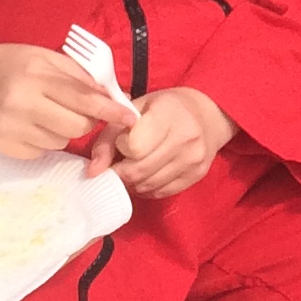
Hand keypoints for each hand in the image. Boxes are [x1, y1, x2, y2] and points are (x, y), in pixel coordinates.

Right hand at [0, 42, 135, 162]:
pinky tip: (30, 124)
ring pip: (61, 142)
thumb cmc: (12, 64)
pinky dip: (44, 141)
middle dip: (86, 121)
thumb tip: (113, 97)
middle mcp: (22, 103)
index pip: (83, 98)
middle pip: (76, 127)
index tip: (130, 118)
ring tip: (45, 112)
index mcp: (35, 75)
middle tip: (76, 109)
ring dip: (63, 130)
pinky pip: (41, 152)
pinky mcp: (3, 146)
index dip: (110, 110)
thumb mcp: (44, 57)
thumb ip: (78, 75)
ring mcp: (10, 128)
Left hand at [107, 86, 234, 199]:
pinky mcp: (197, 175)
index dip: (121, 148)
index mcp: (167, 114)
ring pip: (148, 185)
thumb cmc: (165, 107)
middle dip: (122, 171)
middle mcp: (185, 138)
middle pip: (139, 171)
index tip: (123, 141)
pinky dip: (148, 188)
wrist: (208, 113)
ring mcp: (193, 159)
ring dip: (134, 181)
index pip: (134, 147)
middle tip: (119, 163)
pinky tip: (148, 174)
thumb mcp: (134, 110)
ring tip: (134, 166)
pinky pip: (162, 192)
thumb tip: (93, 172)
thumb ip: (109, 138)